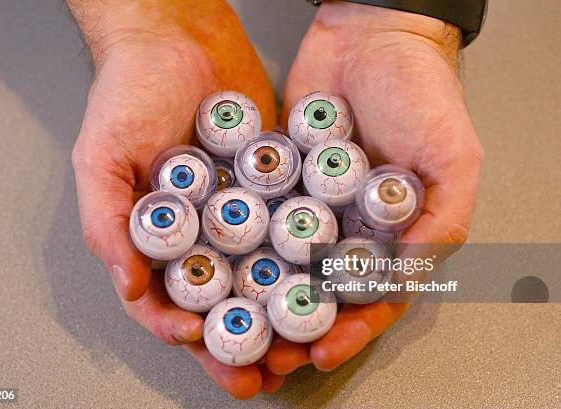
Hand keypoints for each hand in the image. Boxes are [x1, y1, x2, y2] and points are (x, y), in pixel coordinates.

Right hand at [68, 0, 279, 397]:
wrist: (177, 34)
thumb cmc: (128, 91)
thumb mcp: (101, 156)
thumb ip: (107, 222)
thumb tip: (129, 286)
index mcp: (156, 236)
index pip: (168, 300)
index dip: (184, 331)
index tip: (206, 348)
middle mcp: (200, 231)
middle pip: (222, 300)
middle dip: (242, 340)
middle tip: (265, 371)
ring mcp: (239, 211)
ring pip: (262, 273)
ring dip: (280, 311)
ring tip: (303, 341)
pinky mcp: (273, 186)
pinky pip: (291, 227)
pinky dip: (307, 256)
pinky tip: (327, 279)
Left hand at [266, 2, 482, 373]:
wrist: (369, 34)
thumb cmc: (422, 91)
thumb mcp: (453, 157)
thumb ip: (443, 221)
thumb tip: (407, 277)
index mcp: (394, 234)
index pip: (372, 298)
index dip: (350, 330)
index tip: (321, 352)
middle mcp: (349, 227)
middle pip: (320, 293)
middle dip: (297, 327)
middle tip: (270, 353)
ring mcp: (310, 206)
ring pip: (284, 265)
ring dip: (264, 299)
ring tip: (240, 324)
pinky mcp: (278, 181)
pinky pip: (259, 220)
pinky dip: (243, 247)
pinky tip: (222, 269)